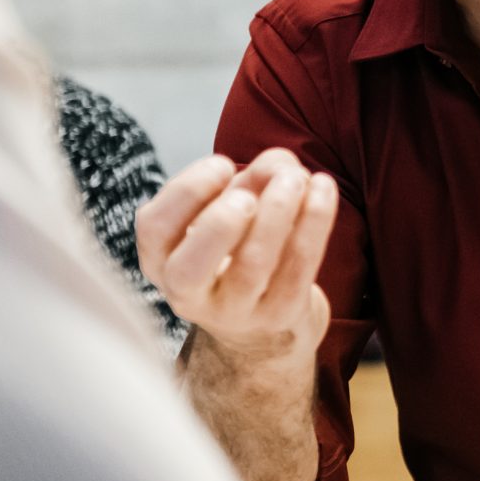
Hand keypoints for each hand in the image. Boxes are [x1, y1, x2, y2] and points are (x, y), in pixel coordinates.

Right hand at [135, 149, 337, 355]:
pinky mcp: (279, 315)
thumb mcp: (232, 206)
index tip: (224, 165)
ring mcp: (234, 313)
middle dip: (220, 223)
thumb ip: (250, 177)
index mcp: (162, 259)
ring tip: (296, 178)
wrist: (266, 314)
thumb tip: (278, 166)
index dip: (188, 192)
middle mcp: (187, 295)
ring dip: (277, 212)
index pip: (155, 229)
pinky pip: (298, 269)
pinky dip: (314, 223)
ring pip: (252, 266)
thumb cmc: (240, 243)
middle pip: (189, 268)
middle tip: (248, 195)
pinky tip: (324, 188)